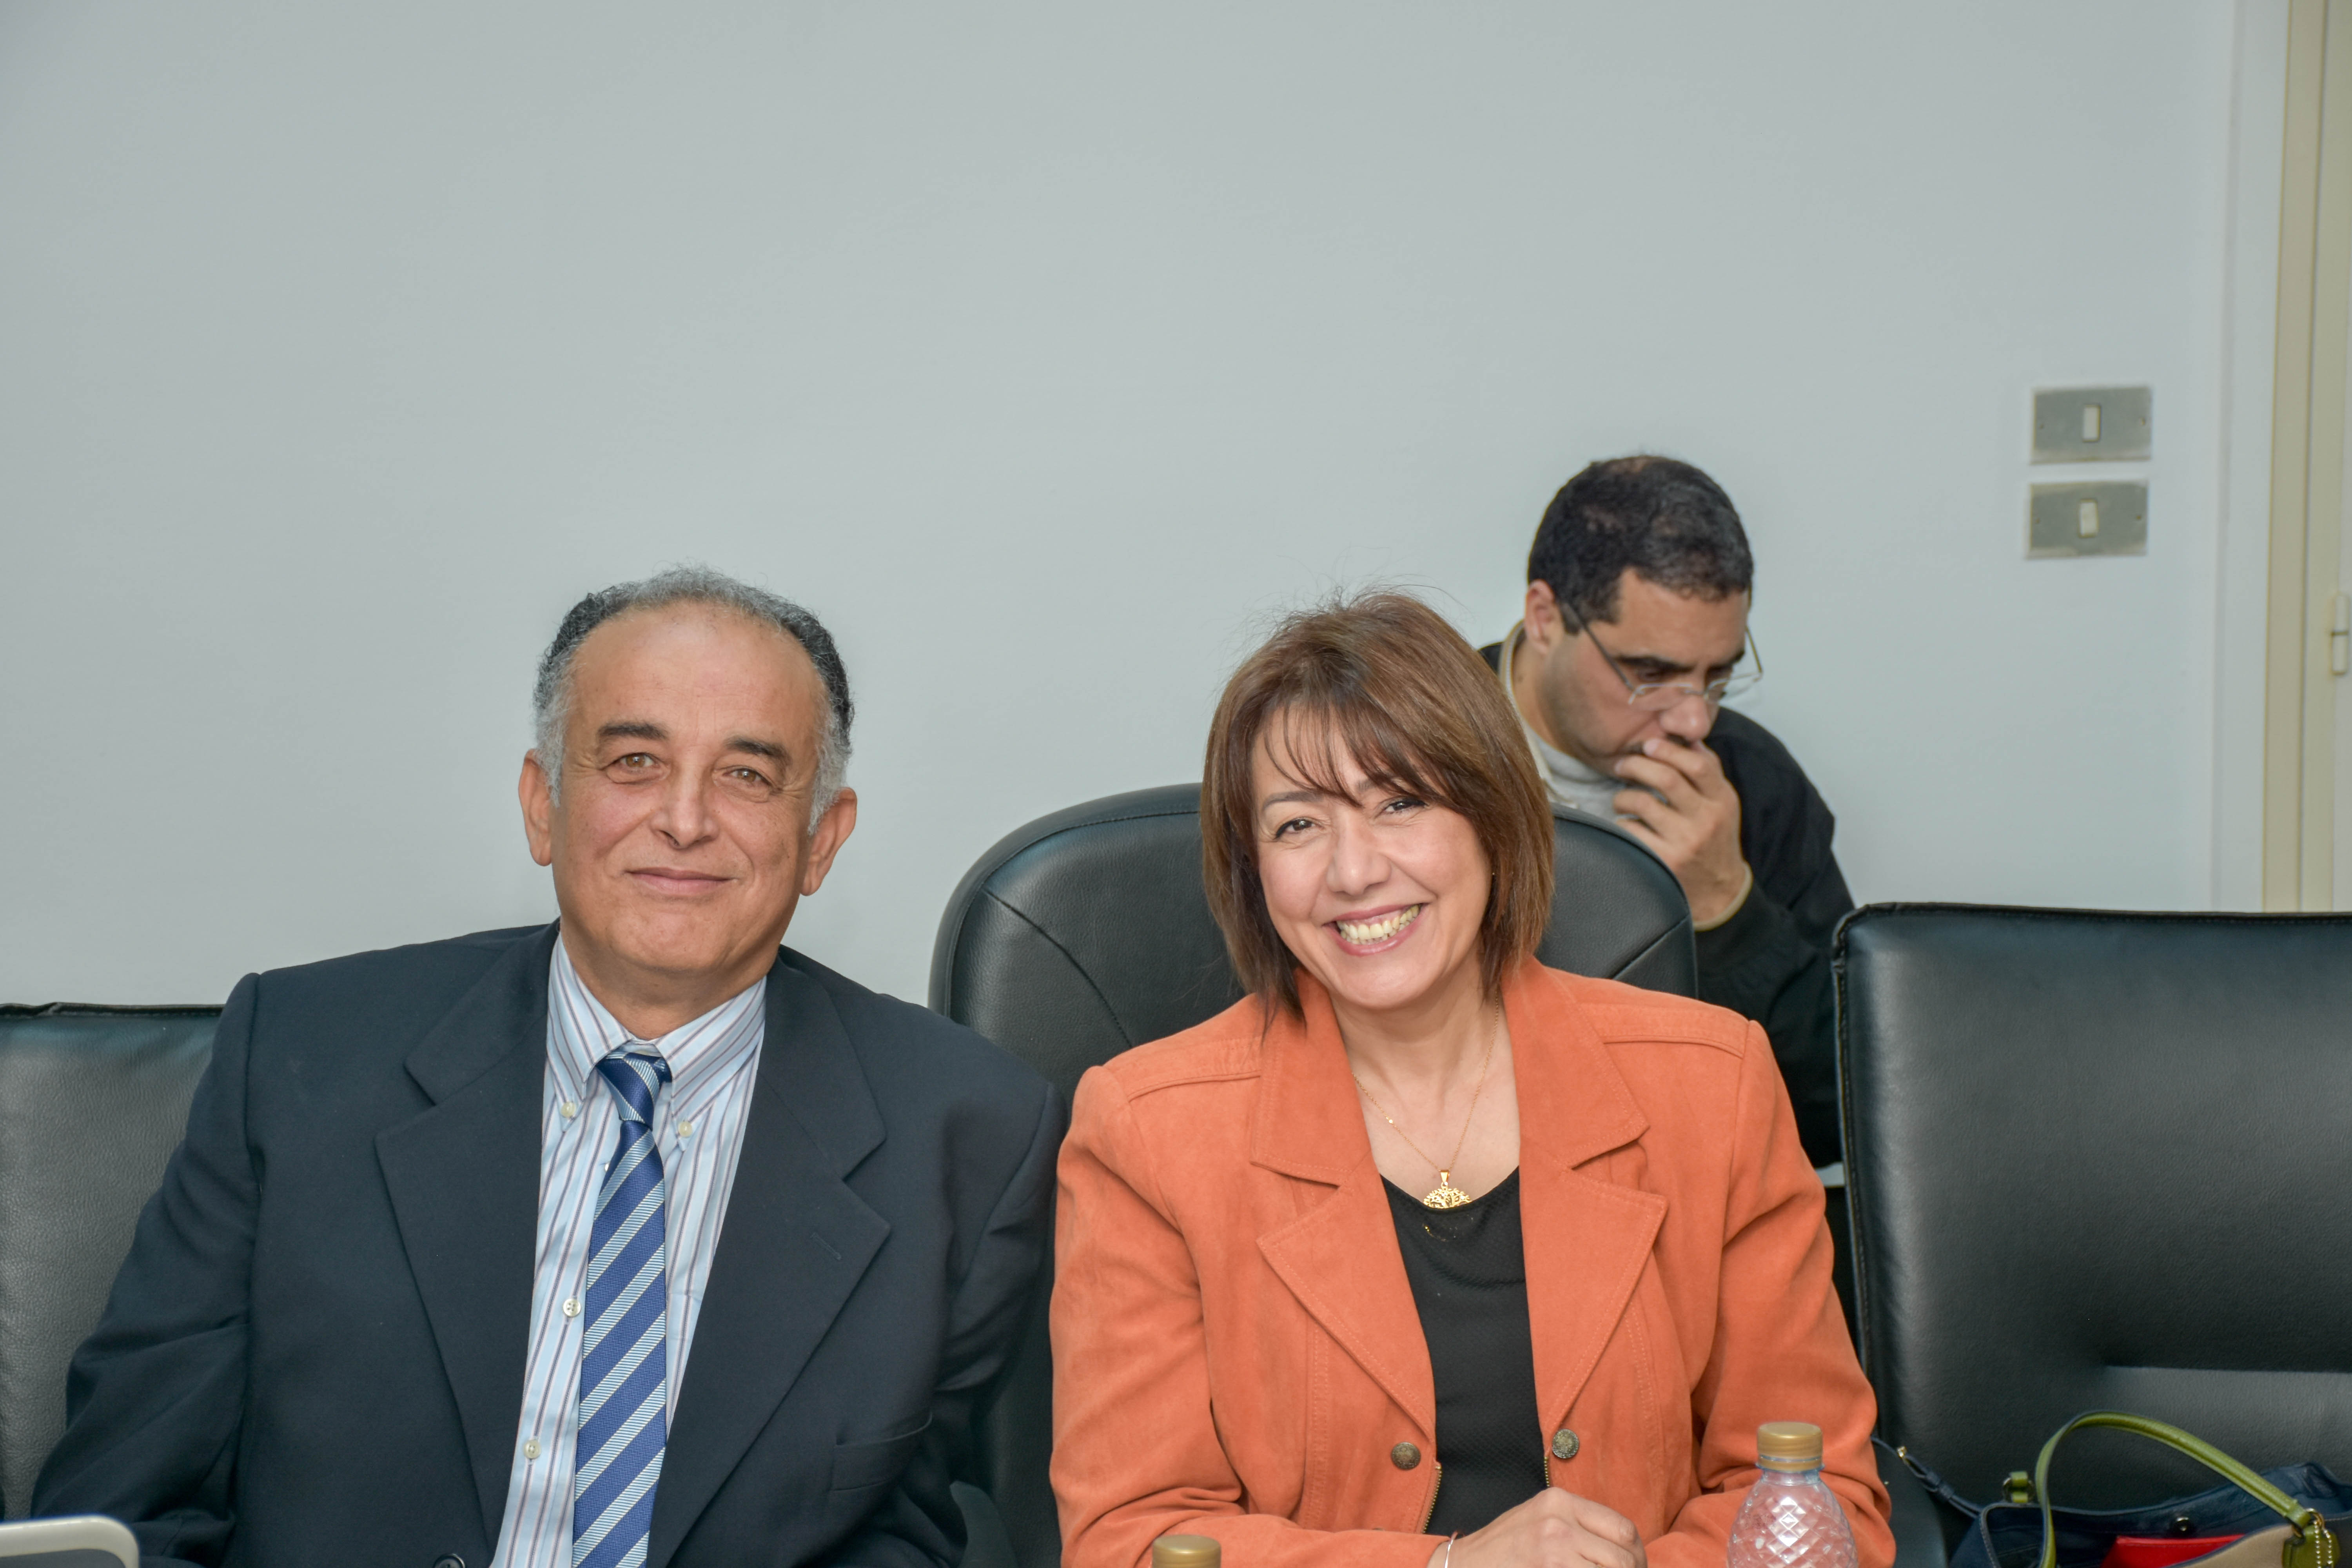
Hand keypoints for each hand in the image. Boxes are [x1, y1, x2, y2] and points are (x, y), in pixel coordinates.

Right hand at [1430, 1487, 1646, 1567]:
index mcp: (1560, 1501)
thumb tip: (1625, 1550)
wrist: (1464, 1566)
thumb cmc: (1504, 1549)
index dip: (1637, 1556)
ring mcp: (1553, 1548)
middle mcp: (1559, 1520)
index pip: (1623, 1529)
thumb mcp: (1541, 1521)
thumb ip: (1578, 1526)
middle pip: (1624, 1557)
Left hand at [1610, 737, 1748, 924]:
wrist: (1718, 892)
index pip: (1697, 765)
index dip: (1668, 750)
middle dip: (1636, 765)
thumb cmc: (1715, 840)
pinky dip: (1622, 823)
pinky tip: (1627, 826)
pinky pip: (1630, 830)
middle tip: (1622, 765)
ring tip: (1622, 800)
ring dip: (1623, 796)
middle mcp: (1706, 820)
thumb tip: (1690, 738)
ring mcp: (1684, 842)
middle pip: (1665, 778)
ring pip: (1641, 802)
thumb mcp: (1722, 805)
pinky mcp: (1664, 861)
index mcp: (1722, 801)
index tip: (1648, 744)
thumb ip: (1708, 771)